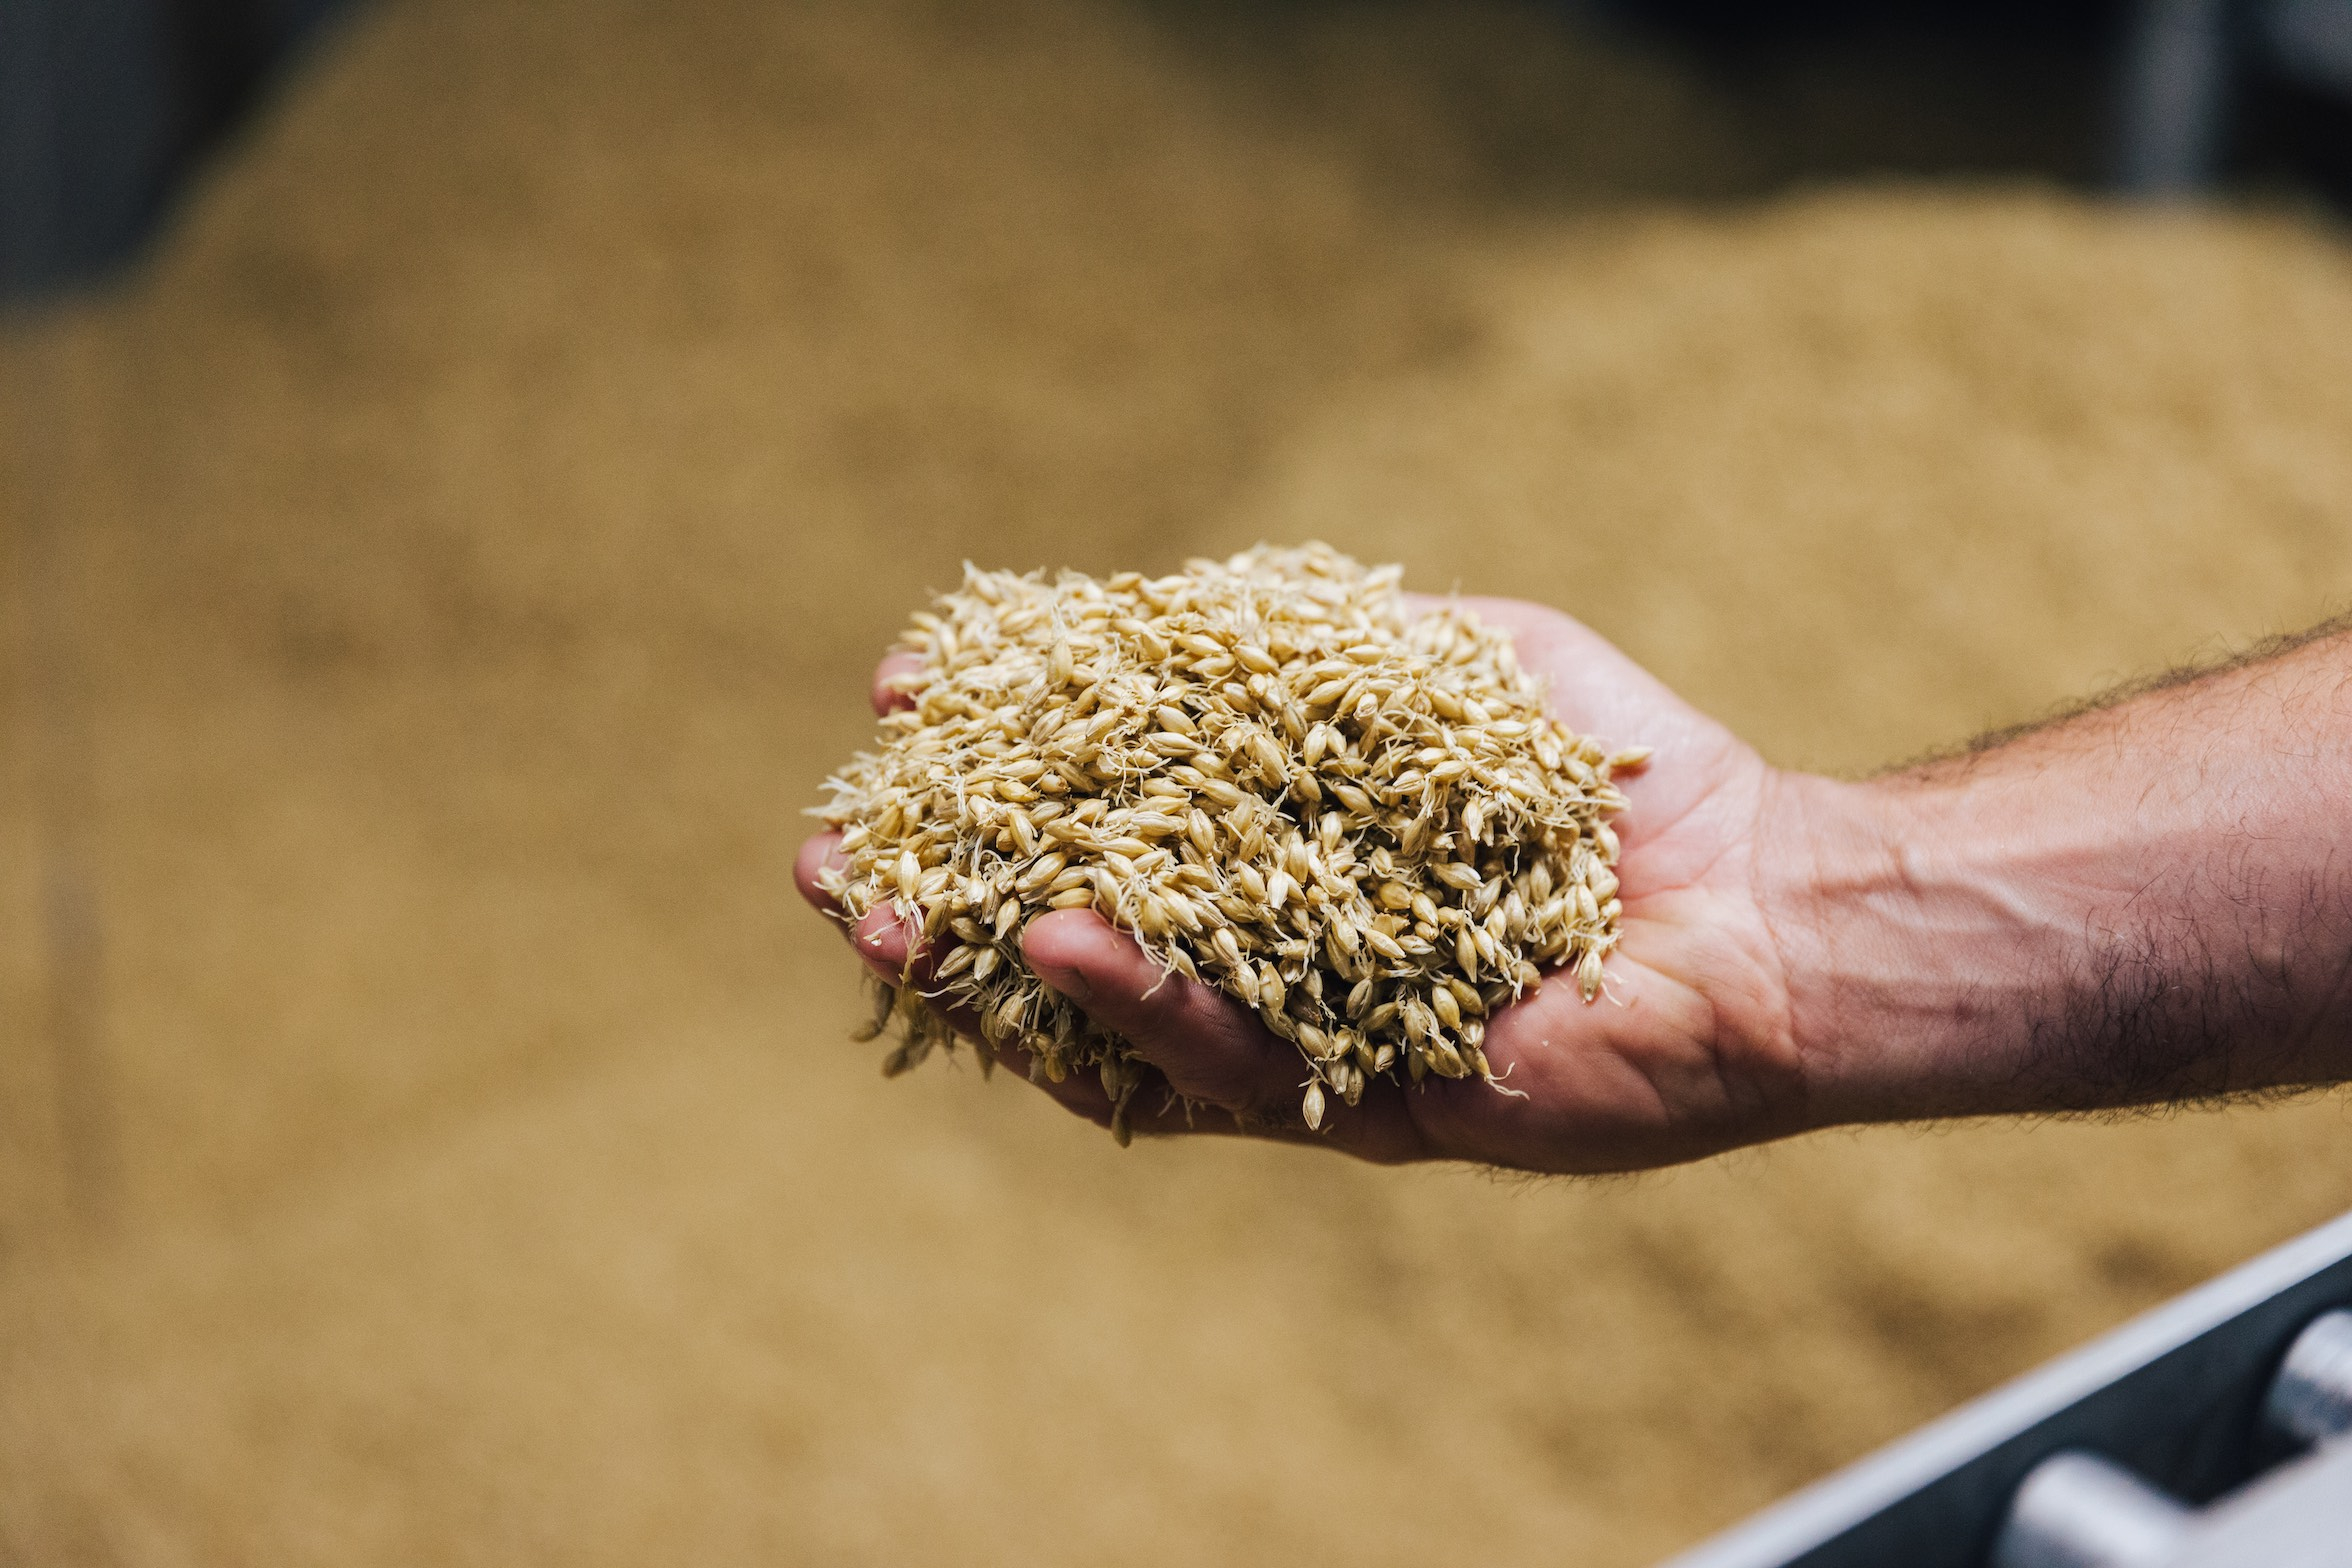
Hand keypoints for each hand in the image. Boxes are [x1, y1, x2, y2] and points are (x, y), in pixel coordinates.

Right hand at [795, 596, 1824, 1172]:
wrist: (1773, 903)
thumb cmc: (1625, 775)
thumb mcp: (1459, 666)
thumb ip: (1324, 647)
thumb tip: (1161, 617)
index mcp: (1281, 864)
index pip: (1105, 820)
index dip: (1001, 769)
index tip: (906, 703)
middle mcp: (1281, 964)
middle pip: (1078, 939)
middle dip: (948, 896)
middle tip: (831, 856)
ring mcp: (1320, 1046)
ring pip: (1127, 1028)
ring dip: (999, 968)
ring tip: (892, 913)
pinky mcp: (1375, 1109)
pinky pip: (1240, 1064)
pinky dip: (1149, 1001)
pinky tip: (1066, 935)